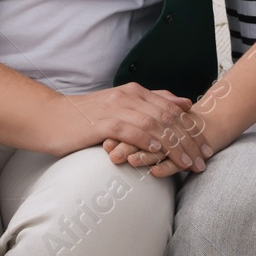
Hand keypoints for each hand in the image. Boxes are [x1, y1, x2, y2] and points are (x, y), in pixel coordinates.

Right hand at [52, 84, 208, 169]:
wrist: (50, 118)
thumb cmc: (83, 118)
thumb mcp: (118, 108)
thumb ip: (147, 106)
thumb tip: (181, 105)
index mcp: (134, 92)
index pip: (172, 108)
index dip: (191, 127)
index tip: (205, 145)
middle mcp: (129, 96)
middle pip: (169, 117)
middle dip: (190, 139)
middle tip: (205, 158)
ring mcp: (117, 107)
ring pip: (156, 125)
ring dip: (176, 146)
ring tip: (190, 163)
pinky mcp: (105, 122)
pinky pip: (134, 131)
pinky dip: (151, 143)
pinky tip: (162, 155)